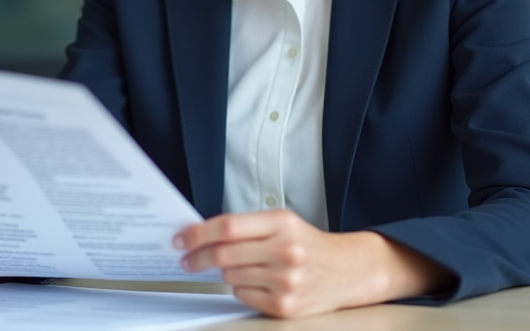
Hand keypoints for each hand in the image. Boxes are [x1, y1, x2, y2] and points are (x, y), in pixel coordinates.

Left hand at [174, 209, 451, 318]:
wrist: (348, 270)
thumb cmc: (310, 244)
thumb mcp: (283, 223)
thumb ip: (247, 227)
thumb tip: (202, 234)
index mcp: (282, 223)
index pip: (228, 227)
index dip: (198, 233)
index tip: (181, 239)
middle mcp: (285, 251)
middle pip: (223, 255)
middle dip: (198, 257)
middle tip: (187, 258)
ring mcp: (285, 281)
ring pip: (230, 277)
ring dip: (225, 273)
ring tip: (241, 267)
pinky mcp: (284, 307)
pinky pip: (243, 296)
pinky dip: (242, 288)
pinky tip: (258, 281)